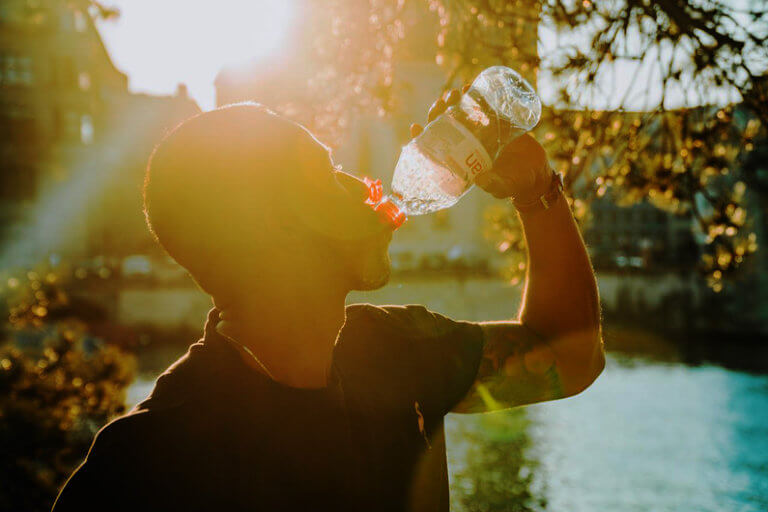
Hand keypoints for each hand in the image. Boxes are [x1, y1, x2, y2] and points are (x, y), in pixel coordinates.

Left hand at [410, 87, 551, 202]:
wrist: (535, 174)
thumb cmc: (514, 184)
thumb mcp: (502, 186)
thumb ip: (493, 184)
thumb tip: (480, 178)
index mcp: (461, 159)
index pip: (435, 147)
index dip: (422, 137)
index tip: (415, 127)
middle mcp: (467, 144)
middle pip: (445, 125)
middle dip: (439, 112)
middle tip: (441, 102)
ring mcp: (481, 132)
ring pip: (461, 113)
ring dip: (454, 102)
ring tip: (455, 93)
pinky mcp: (497, 123)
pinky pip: (482, 106)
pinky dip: (475, 96)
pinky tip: (470, 87)